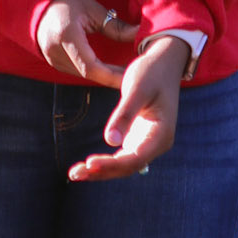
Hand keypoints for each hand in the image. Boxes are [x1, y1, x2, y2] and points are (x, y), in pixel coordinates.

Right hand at [36, 0, 137, 85]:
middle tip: (134, 75)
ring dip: (104, 75)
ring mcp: (53, 59)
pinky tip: (110, 68)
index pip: (90, 66)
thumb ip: (115, 26)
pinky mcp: (54, 63)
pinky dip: (94, 71)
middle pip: (89, 74)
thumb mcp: (92, 9)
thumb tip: (140, 34)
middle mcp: (56, 52)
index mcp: (66, 36)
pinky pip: (78, 71)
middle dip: (112, 77)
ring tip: (126, 71)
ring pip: (84, 75)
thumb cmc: (66, 1)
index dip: (111, 75)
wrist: (37, 3)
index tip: (130, 76)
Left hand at [68, 35, 186, 181]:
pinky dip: (105, 161)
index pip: (135, 158)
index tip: (89, 163)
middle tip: (74, 174)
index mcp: (161, 134)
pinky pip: (121, 156)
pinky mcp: (138, 138)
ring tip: (75, 173)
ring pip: (123, 165)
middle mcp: (156, 143)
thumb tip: (110, 141)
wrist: (163, 63)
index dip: (112, 164)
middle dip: (102, 171)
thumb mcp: (137, 88)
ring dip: (101, 170)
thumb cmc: (152, 72)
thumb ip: (124, 114)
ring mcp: (148, 143)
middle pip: (128, 167)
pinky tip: (86, 165)